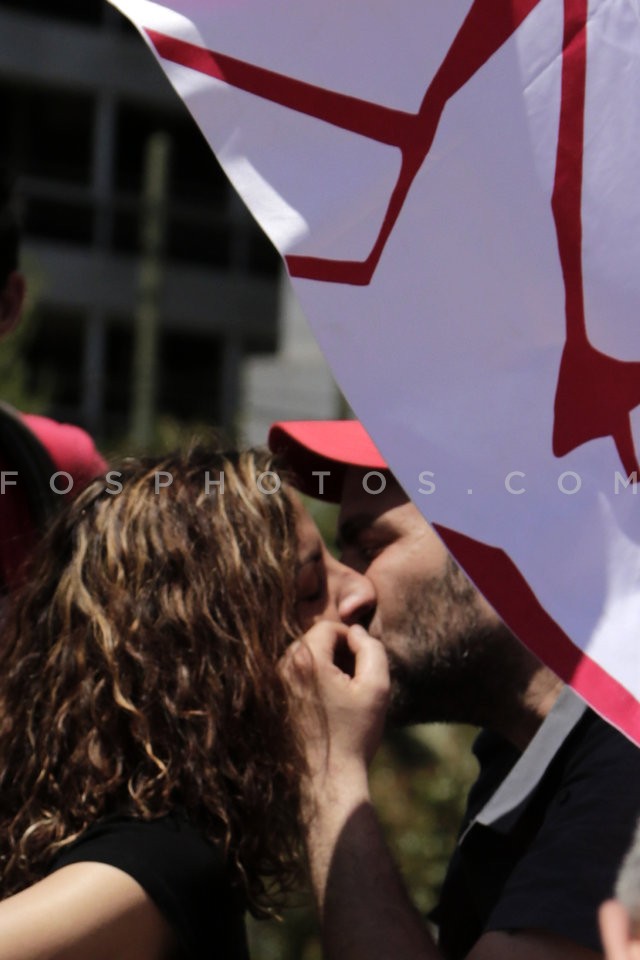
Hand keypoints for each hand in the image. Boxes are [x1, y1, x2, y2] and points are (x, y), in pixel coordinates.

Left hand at [282, 622, 389, 785]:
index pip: (328, 627)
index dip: (350, 640)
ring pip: (303, 658)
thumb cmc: (355, 734)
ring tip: (340, 697)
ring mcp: (273, 686)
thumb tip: (356, 632)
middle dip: (335, 653)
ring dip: (323, 668)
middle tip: (353, 682)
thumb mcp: (377, 687)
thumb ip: (371, 648)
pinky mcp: (272, 701)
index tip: (362, 665)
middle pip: (312, 641)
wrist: (327, 779)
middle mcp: (282, 668)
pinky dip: (310, 683)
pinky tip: (325, 708)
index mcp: (306, 660)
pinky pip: (293, 677)